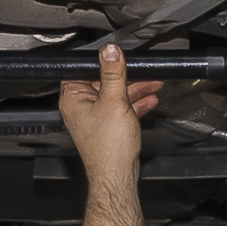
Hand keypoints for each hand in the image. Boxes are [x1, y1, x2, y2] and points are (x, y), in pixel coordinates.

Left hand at [58, 42, 162, 187]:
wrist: (117, 174)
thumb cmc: (108, 146)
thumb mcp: (114, 100)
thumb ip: (113, 73)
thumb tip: (110, 51)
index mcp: (73, 98)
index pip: (84, 69)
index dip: (101, 60)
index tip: (117, 55)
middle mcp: (80, 106)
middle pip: (103, 81)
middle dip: (126, 76)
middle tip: (142, 71)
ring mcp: (94, 117)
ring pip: (115, 94)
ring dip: (135, 89)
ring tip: (153, 84)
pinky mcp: (107, 126)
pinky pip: (121, 108)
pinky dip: (134, 103)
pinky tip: (149, 100)